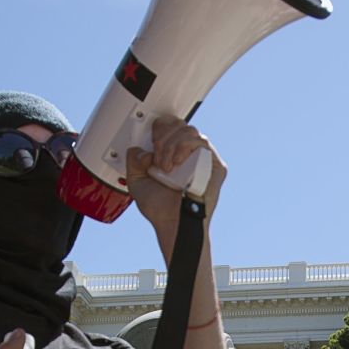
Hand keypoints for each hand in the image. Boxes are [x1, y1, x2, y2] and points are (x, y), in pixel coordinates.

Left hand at [127, 117, 227, 232]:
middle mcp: (187, 153)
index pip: (169, 125)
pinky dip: (185, 148)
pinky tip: (177, 163)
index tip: (149, 142)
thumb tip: (142, 149)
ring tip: (166, 166)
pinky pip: (202, 142)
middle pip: (179, 123)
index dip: (158, 127)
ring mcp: (202, 158)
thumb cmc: (159, 208)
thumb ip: (133, 160)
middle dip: (162, 137)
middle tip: (156, 158)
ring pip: (189, 130)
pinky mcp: (215, 165)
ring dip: (172, 145)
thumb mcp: (136, 180)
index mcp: (172, 153)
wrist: (172, 224)